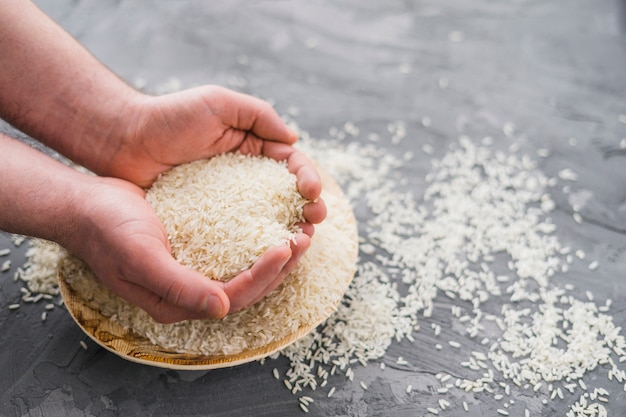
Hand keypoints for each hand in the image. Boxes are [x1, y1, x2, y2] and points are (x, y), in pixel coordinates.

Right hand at [70, 176, 312, 322]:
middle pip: (247, 288)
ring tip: (297, 231)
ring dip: (274, 255)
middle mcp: (190, 292)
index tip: (286, 246)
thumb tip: (222, 309)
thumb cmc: (108, 230)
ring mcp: (193, 271)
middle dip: (280, 266)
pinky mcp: (196, 250)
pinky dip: (256, 240)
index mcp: (177, 302)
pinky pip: (235, 251)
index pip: (234, 296)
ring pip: (245, 270)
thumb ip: (179, 286)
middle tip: (304, 238)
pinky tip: (272, 223)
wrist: (88, 206)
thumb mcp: (140, 257)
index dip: (264, 275)